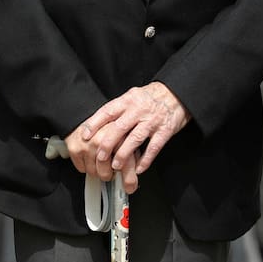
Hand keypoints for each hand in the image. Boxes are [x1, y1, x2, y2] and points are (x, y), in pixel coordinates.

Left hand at [68, 82, 189, 192]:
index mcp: (128, 100)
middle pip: (119, 128)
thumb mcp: (133, 95)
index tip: (85, 135)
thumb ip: (119, 108)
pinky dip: (145, 160)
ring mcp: (152, 121)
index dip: (94, 124)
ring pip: (135, 139)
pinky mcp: (165, 130)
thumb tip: (100, 121)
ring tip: (115, 165)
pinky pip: (154, 147)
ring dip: (124, 154)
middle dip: (107, 144)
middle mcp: (139, 110)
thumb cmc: (152, 96)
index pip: (107, 111)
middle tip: (99, 157)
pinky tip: (139, 169)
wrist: (177, 93)